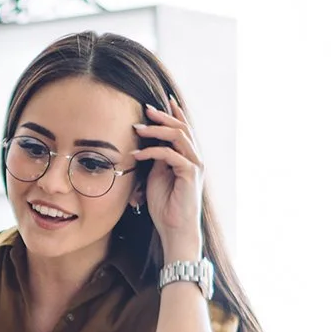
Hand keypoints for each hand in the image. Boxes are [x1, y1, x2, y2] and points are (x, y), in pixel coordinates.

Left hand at [134, 95, 204, 260]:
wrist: (175, 230)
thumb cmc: (165, 207)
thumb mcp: (157, 178)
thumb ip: (156, 160)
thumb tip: (149, 145)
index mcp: (188, 158)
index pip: (182, 130)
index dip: (174, 114)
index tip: (161, 101)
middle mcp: (195, 158)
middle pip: (181, 128)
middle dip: (163, 116)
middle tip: (146, 108)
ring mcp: (194, 165)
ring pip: (178, 137)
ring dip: (156, 130)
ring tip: (138, 128)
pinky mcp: (190, 173)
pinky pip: (170, 155)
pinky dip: (152, 152)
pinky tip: (137, 154)